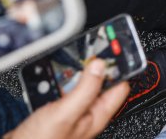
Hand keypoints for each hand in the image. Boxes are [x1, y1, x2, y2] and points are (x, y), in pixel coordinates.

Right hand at [5, 59, 129, 138]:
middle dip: (92, 67)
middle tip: (83, 54)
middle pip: (99, 82)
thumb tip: (101, 65)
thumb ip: (86, 89)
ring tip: (60, 68)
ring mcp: (70, 113)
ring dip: (70, 74)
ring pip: (77, 85)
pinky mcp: (54, 112)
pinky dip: (55, 82)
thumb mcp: (65, 113)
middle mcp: (86, 114)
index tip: (112, 49)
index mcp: (96, 116)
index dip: (119, 67)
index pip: (120, 86)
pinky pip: (60, 91)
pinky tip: (46, 80)